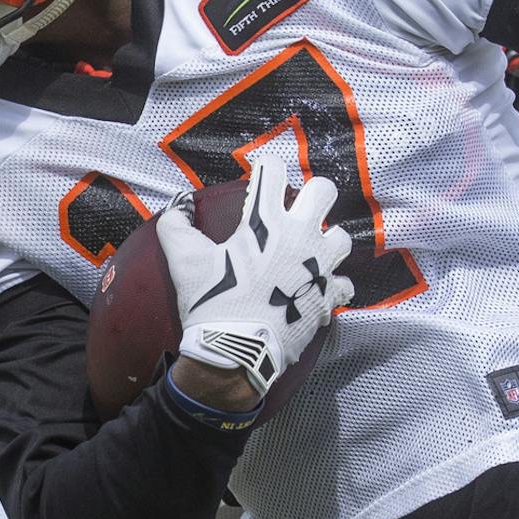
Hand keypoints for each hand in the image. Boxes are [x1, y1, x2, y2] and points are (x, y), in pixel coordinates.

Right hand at [157, 163, 353, 400]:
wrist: (237, 350)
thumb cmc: (211, 301)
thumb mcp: (183, 259)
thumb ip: (175, 225)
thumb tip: (178, 207)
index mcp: (265, 221)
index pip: (272, 169)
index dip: (265, 168)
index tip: (262, 178)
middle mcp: (300, 236)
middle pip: (324, 191)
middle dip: (313, 194)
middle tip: (298, 208)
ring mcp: (320, 266)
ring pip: (341, 236)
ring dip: (327, 240)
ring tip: (310, 251)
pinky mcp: (330, 295)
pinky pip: (343, 282)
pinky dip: (332, 284)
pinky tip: (316, 288)